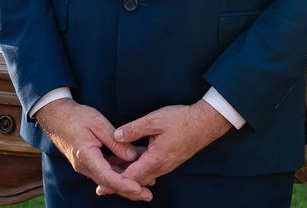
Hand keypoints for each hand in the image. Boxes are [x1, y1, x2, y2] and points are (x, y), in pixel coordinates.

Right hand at [34, 98, 151, 201]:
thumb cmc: (76, 117)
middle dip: (130, 190)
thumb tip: (132, 156)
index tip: (139, 188)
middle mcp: (85, 166)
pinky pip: (105, 171)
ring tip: (147, 183)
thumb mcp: (98, 123)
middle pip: (110, 183)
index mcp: (86, 156)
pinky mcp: (88, 162)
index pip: (107, 177)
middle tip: (148, 194)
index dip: (124, 184)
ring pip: (109, 179)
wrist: (56, 116)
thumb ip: (115, 141)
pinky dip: (119, 172)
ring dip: (126, 181)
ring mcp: (86, 165)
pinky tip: (133, 170)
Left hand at [110, 101, 231, 188]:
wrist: (205, 123)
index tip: (101, 186)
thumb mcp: (154, 119)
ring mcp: (166, 164)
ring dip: (127, 174)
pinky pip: (150, 167)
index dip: (114, 181)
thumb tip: (116, 136)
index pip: (131, 177)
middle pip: (135, 180)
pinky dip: (137, 167)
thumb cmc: (182, 120)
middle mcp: (161, 166)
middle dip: (118, 182)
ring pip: (143, 174)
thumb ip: (133, 129)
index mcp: (155, 159)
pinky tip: (129, 160)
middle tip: (101, 185)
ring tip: (111, 171)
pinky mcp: (168, 159)